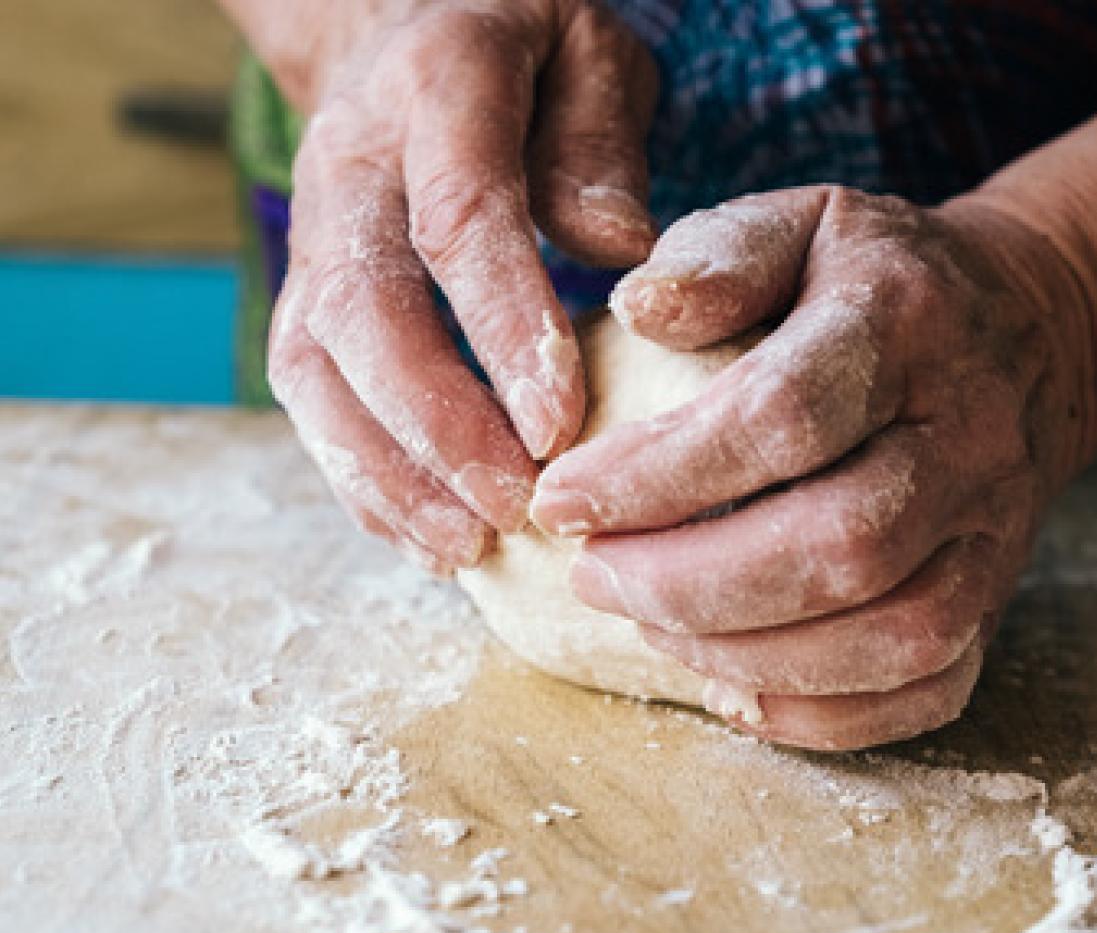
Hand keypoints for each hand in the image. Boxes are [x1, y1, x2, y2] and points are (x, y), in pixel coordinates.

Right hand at [263, 0, 658, 571]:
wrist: (407, 30)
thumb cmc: (521, 50)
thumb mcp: (587, 52)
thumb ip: (599, 142)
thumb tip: (620, 252)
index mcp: (433, 93)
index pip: (458, 220)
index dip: (502, 328)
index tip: (559, 425)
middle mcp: (350, 170)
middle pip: (363, 309)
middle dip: (436, 423)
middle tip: (514, 505)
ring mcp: (314, 239)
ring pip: (314, 369)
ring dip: (387, 472)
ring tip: (467, 548)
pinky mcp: (307, 298)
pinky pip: (311, 398)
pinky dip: (363, 478)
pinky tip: (428, 535)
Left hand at [531, 186, 1096, 749]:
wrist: (1027, 332)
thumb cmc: (873, 283)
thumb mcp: (800, 224)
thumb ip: (718, 256)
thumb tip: (634, 310)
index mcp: (908, 325)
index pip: (785, 417)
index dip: (662, 475)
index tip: (561, 500)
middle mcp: (970, 435)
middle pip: (840, 545)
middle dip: (690, 583)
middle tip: (590, 577)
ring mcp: (996, 531)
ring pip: (891, 634)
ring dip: (748, 656)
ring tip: (648, 627)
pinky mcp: (998, 600)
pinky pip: (926, 690)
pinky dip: (822, 715)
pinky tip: (731, 689)